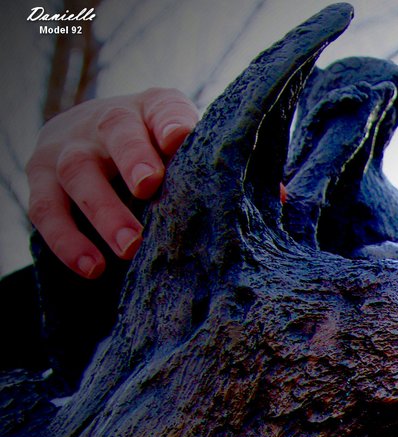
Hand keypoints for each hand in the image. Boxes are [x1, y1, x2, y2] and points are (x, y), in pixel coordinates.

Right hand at [26, 88, 198, 277]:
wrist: (92, 142)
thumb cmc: (156, 155)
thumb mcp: (184, 151)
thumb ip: (211, 168)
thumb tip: (257, 195)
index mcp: (150, 110)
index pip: (163, 108)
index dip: (170, 121)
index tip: (178, 139)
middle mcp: (104, 120)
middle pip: (116, 131)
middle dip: (132, 158)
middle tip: (148, 188)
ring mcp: (67, 148)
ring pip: (77, 171)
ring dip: (103, 211)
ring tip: (127, 247)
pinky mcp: (41, 177)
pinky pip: (45, 209)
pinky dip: (66, 240)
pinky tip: (91, 267)